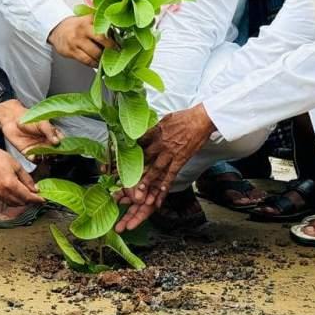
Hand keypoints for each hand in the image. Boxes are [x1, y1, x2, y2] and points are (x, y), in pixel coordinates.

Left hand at [0, 99, 61, 156]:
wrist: (13, 120)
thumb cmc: (29, 118)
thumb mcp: (42, 122)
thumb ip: (49, 131)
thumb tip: (57, 142)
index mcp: (52, 135)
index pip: (61, 143)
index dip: (63, 147)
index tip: (63, 149)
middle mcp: (47, 144)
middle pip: (55, 153)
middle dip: (55, 155)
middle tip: (53, 154)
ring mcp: (38, 149)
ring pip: (46, 158)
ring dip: (46, 159)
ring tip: (45, 155)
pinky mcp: (29, 153)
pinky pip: (34, 160)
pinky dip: (36, 160)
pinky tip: (35, 156)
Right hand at [0, 136, 43, 206]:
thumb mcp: (16, 165)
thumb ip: (27, 178)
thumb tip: (35, 188)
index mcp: (10, 184)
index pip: (27, 197)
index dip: (37, 200)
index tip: (43, 200)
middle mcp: (3, 192)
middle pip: (21, 203)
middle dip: (30, 200)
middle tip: (37, 195)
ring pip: (13, 204)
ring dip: (22, 201)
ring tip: (28, 194)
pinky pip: (6, 201)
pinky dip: (14, 200)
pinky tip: (17, 194)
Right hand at [47, 15, 114, 65]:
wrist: (57, 29)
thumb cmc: (77, 26)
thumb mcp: (89, 20)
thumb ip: (102, 26)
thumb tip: (119, 37)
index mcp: (89, 19)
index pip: (105, 27)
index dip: (115, 36)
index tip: (122, 43)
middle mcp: (83, 28)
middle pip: (102, 39)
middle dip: (112, 48)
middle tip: (118, 52)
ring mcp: (76, 40)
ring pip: (95, 53)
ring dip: (103, 58)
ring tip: (108, 59)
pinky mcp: (71, 51)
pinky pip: (87, 60)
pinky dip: (95, 64)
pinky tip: (98, 63)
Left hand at [113, 104, 214, 231]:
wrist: (201, 118)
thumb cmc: (183, 117)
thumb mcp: (163, 119)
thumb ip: (152, 128)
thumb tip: (142, 132)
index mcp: (153, 133)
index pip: (135, 146)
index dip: (123, 156)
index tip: (112, 165)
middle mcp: (158, 144)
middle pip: (142, 161)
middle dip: (130, 173)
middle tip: (119, 186)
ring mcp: (169, 153)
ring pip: (154, 170)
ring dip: (145, 183)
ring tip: (136, 196)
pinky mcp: (180, 159)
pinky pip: (171, 175)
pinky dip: (165, 187)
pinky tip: (159, 198)